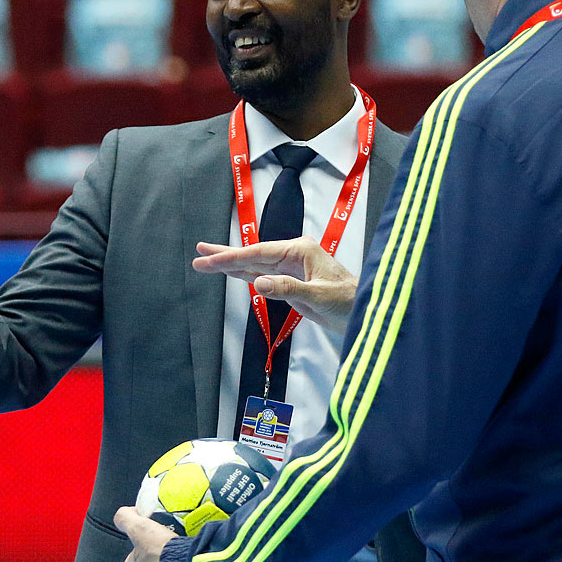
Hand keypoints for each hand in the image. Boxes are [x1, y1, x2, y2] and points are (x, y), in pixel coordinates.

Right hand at [192, 237, 358, 334]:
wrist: (362, 311)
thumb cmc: (348, 300)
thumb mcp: (318, 295)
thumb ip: (287, 288)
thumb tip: (258, 283)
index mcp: (299, 250)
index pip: (258, 253)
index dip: (232, 257)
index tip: (209, 260)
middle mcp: (292, 255)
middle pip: (252, 254)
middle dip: (225, 256)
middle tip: (199, 254)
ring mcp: (290, 268)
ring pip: (254, 265)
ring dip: (231, 264)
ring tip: (206, 260)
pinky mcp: (289, 282)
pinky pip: (262, 276)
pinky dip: (244, 274)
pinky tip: (230, 272)